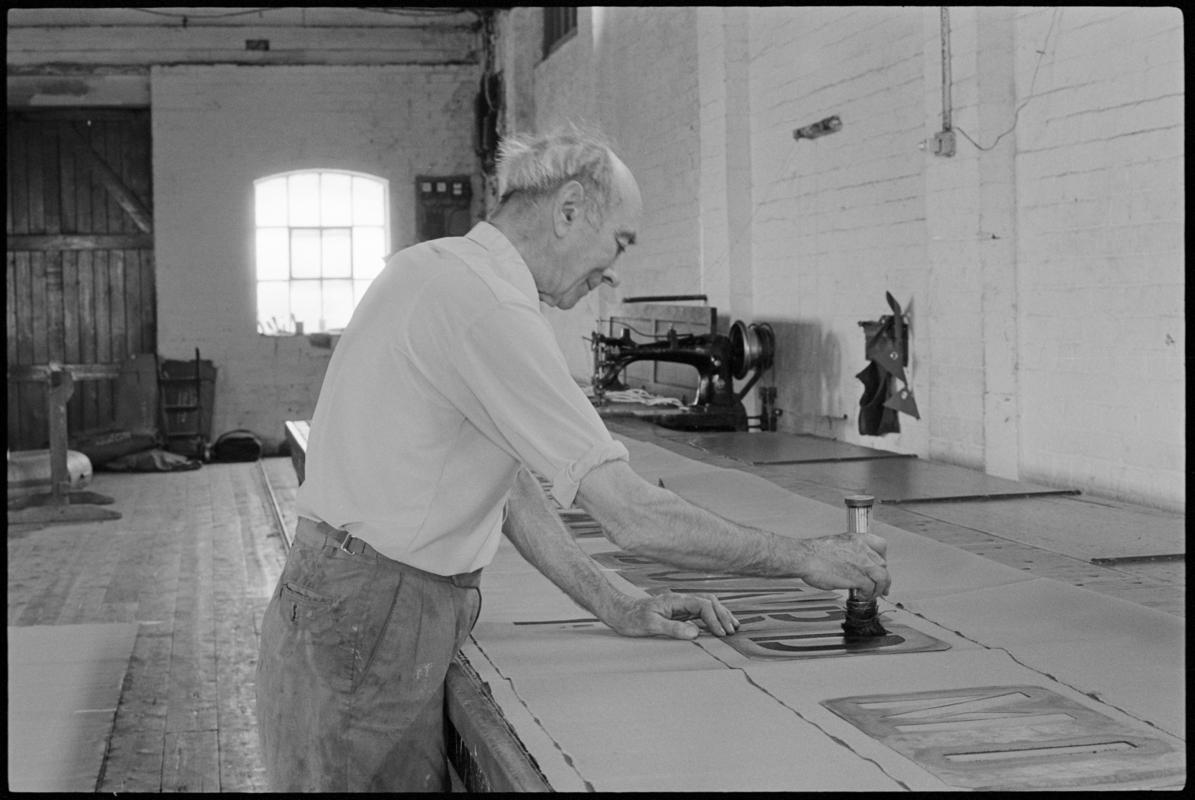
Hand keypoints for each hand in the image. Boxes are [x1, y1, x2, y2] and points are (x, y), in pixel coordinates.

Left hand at [610, 590, 739, 639]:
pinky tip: (717, 626)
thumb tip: (695, 632)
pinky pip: (700, 613)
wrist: (620, 613)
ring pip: (706, 606)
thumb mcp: (651, 625)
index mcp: (675, 600)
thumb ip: (673, 628)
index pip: (702, 605)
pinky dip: (712, 618)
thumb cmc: (632, 618)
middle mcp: (680, 601)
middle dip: (723, 615)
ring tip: (733, 627)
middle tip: (732, 631)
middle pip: (709, 602)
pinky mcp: (678, 613)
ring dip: (720, 615)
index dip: (714, 618)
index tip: (721, 633)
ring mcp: (680, 606)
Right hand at [797, 532, 890, 598]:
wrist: (805, 557)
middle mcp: (863, 549)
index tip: (881, 566)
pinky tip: (861, 596)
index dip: (883, 558)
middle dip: (882, 577)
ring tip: (873, 594)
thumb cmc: (813, 552)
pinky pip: (871, 588)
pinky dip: (868, 594)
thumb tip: (852, 563)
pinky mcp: (858, 578)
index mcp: (857, 539)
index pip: (881, 545)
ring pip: (882, 577)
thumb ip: (849, 551)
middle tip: (881, 586)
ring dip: (879, 588)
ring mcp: (862, 563)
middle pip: (883, 564)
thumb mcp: (836, 543)